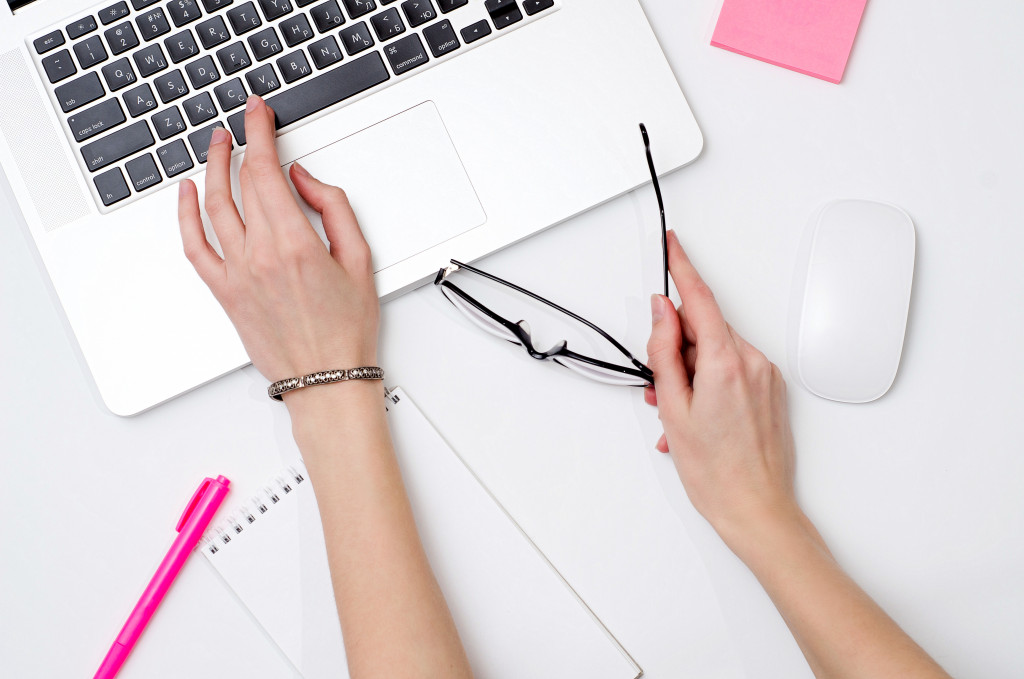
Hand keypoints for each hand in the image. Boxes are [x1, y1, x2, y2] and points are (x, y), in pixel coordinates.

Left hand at [177, 96, 378, 387]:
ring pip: (213, 207)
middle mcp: (259, 255)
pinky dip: (185, 216)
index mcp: (295, 243)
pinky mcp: (224, 292)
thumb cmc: (346, 329)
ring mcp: (236, 274)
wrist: (326, 379)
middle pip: (241, 183)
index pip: (266, 171)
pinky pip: (194, 246)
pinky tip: (187, 193)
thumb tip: (304, 179)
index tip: (258, 113)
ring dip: (212, 169)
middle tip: (244, 122)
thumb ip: (333, 208)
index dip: (260, 133)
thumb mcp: (360, 259)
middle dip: (240, 143)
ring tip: (217, 146)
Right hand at [645, 230, 798, 547]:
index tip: (673, 245)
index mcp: (726, 362)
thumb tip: (662, 313)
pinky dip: (710, 384)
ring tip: (680, 415)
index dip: (682, 267)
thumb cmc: (716, 472)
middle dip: (677, 351)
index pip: (699, 299)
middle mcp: (753, 362)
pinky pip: (733, 371)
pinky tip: (700, 417)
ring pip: (717, 353)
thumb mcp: (674, 408)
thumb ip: (664, 352)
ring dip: (692, 373)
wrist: (756, 508)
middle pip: (704, 331)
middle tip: (660, 388)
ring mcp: (767, 376)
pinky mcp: (772, 390)